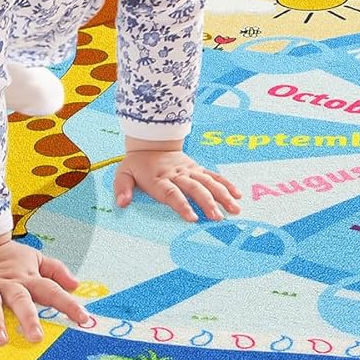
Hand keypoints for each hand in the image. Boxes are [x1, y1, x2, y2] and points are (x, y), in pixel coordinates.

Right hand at [0, 235, 90, 345]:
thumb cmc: (6, 257)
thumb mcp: (33, 258)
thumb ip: (55, 270)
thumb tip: (76, 284)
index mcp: (27, 278)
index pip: (51, 290)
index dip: (68, 304)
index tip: (84, 319)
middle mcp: (8, 284)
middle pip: (20, 299)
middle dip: (28, 318)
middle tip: (36, 338)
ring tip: (0, 340)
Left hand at [114, 148, 240, 220]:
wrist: (150, 141)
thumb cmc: (137, 164)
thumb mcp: (123, 173)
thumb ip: (122, 188)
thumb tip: (122, 203)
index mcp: (159, 179)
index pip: (172, 194)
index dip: (183, 205)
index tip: (193, 218)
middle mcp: (177, 174)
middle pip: (195, 189)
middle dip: (207, 203)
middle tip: (218, 218)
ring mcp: (189, 170)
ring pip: (208, 182)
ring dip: (222, 195)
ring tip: (234, 209)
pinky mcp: (197, 168)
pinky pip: (213, 175)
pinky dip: (226, 184)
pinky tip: (237, 195)